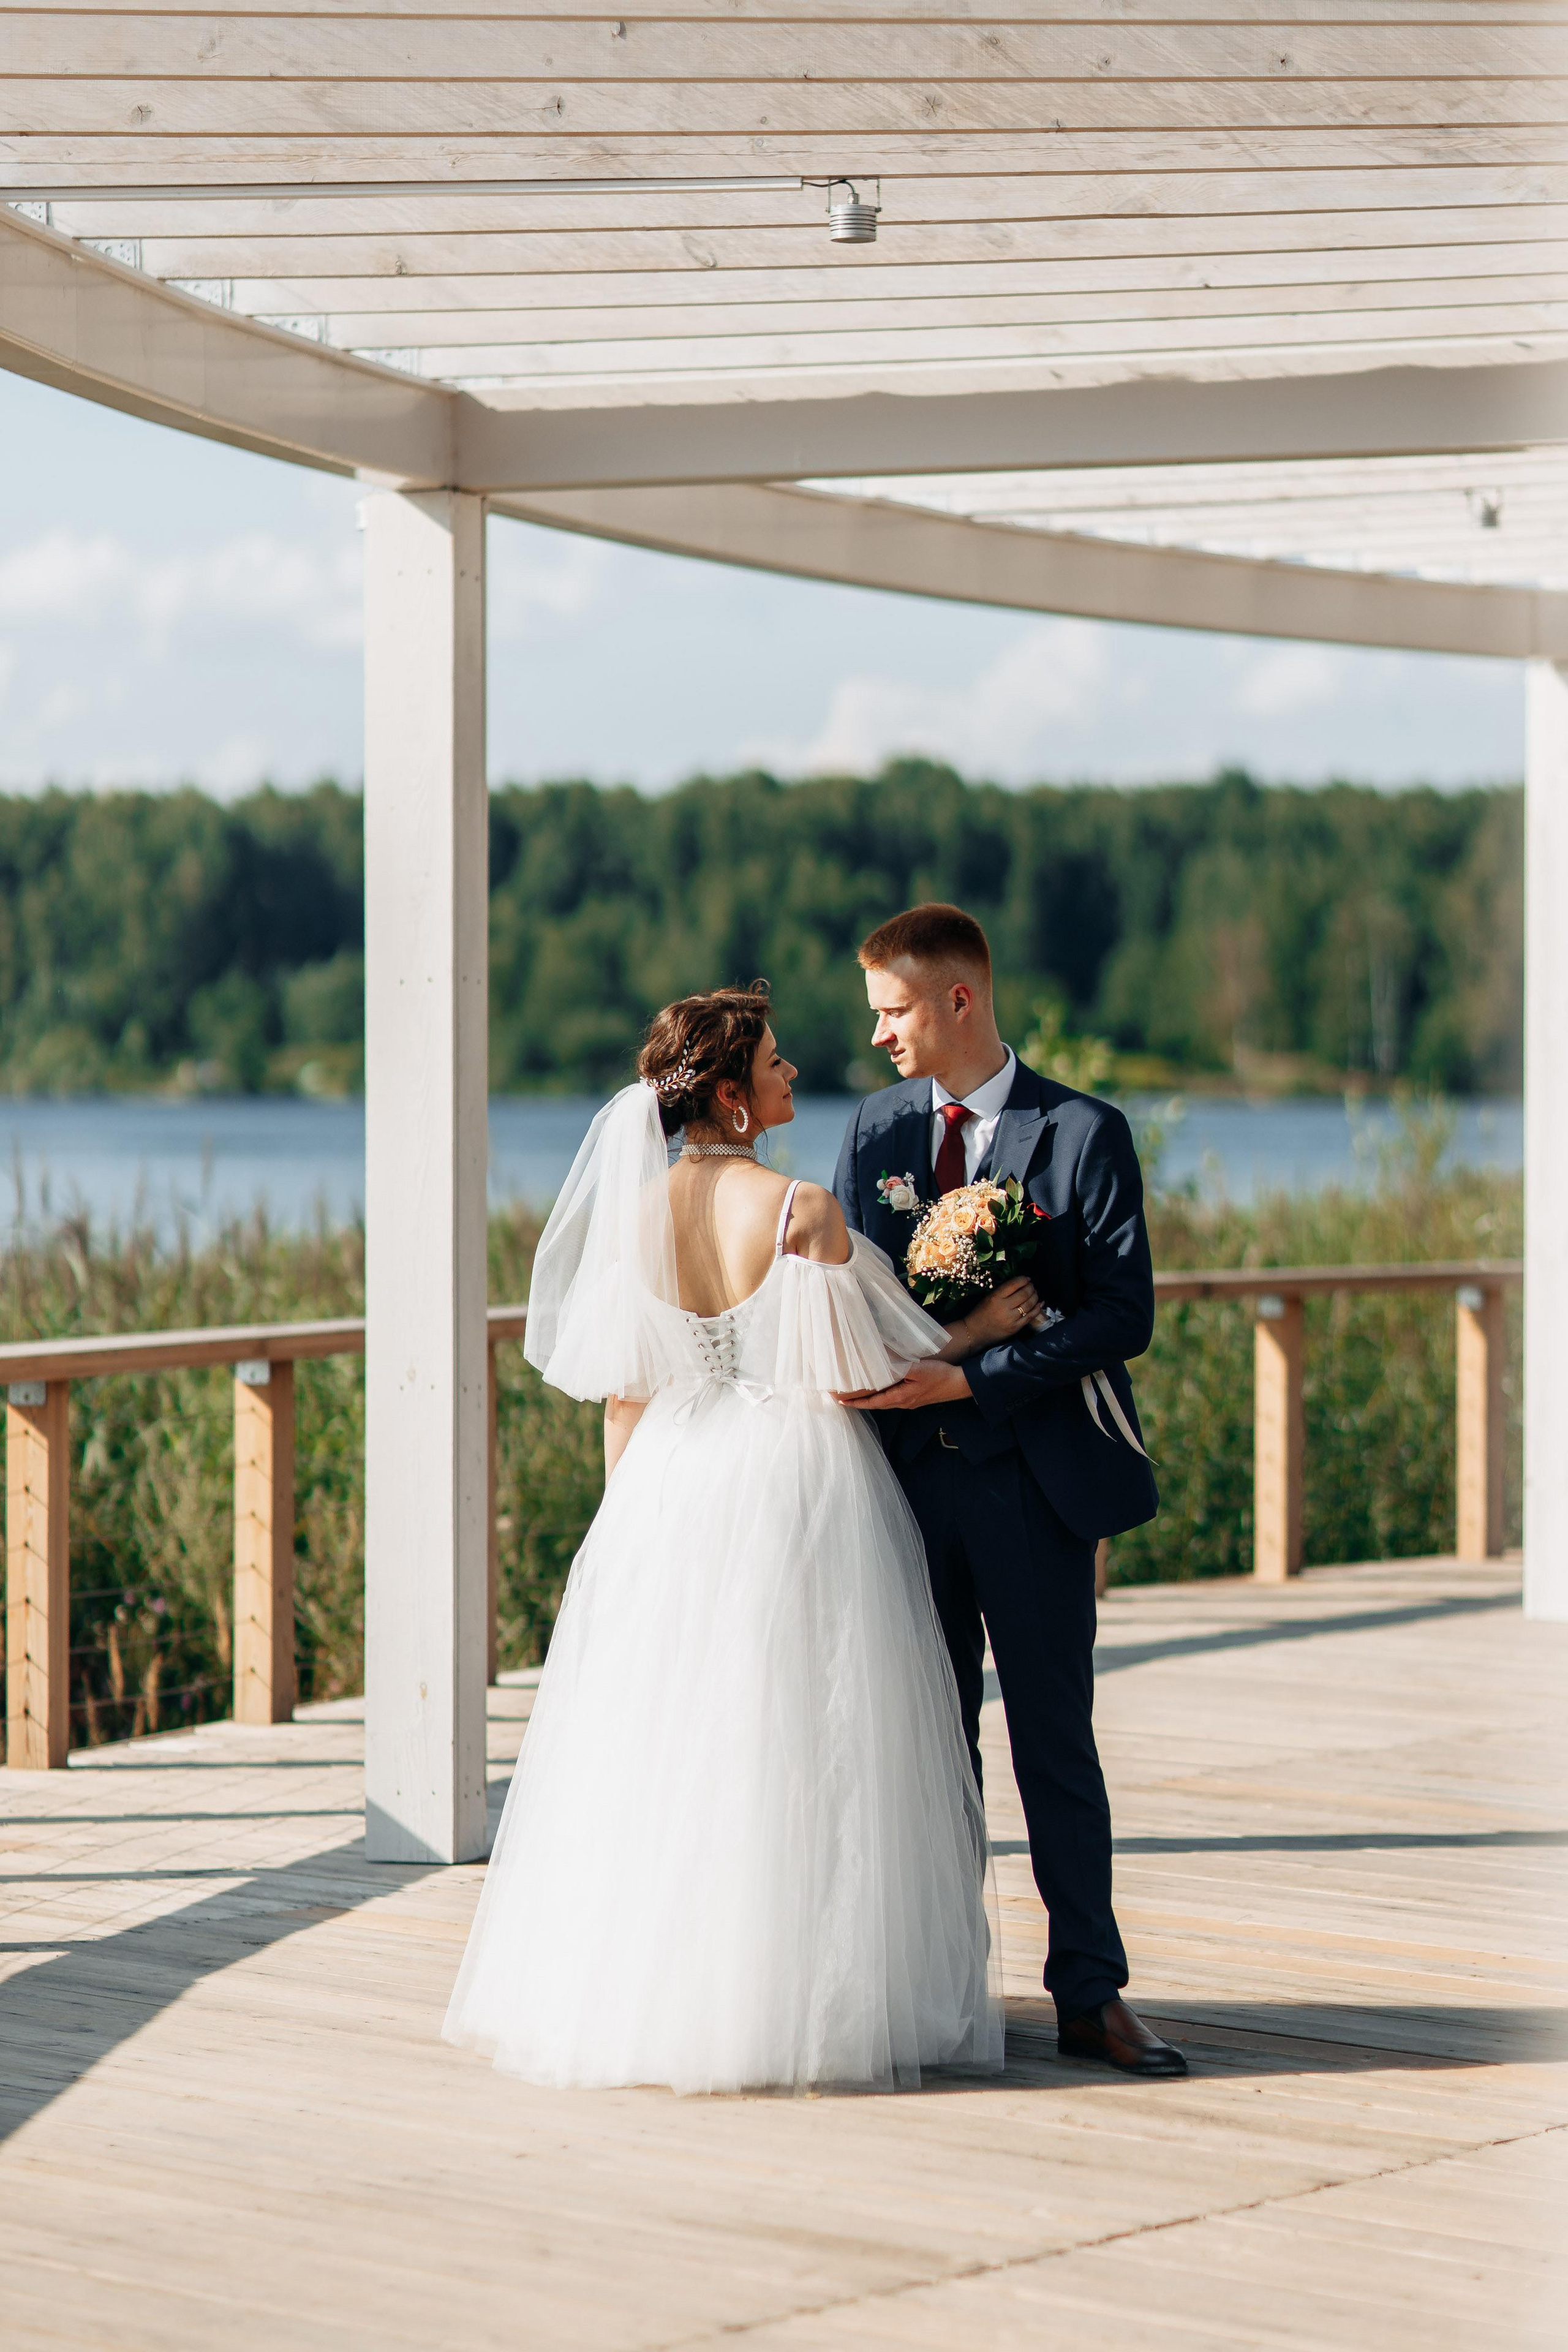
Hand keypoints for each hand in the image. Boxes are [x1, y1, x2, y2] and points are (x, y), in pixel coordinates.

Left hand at [837, 1361, 972, 1411]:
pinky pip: (892, 1399)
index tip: (840, 1401)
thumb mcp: (918, 1368)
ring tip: (855, 1396)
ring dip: (868, 1400)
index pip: (872, 1402)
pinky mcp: (914, 1399)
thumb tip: (879, 1367)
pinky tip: (879, 1390)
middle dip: (858, 1403)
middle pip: (875, 1405)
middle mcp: (902, 1403)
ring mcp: (909, 1402)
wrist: (959, 1384)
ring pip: (883, 1403)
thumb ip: (898, 1368)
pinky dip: (880, 1397)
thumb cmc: (940, 1375)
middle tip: (842, 1399)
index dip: (855, 1402)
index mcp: (900, 1397)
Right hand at [954, 1276, 1042, 1350]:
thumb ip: (1003, 1291)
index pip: (1013, 1284)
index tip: (1027, 1279)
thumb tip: (1020, 1284)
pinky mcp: (1015, 1328)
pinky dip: (1037, 1308)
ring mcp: (1011, 1318)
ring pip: (1029, 1304)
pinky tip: (1040, 1303)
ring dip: (1035, 1297)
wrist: (975, 1332)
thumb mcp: (988, 1298)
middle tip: (1032, 1286)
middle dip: (1031, 1288)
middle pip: (1024, 1294)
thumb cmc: (980, 1313)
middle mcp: (1004, 1307)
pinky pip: (1030, 1316)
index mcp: (996, 1297)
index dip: (1023, 1280)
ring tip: (1035, 1293)